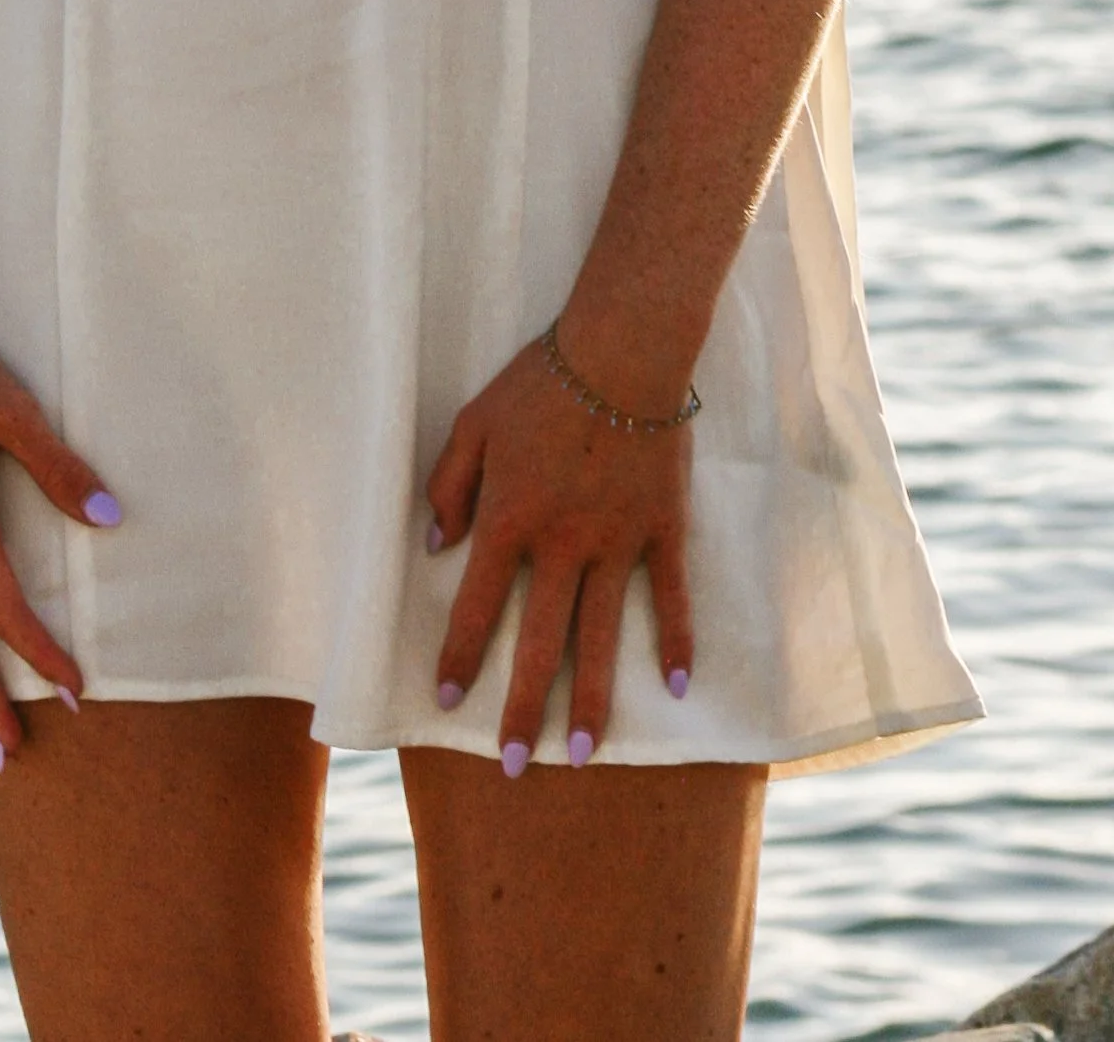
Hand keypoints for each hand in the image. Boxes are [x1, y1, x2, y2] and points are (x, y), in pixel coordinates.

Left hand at [423, 326, 693, 766]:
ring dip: (592, 699)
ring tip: (583, 755)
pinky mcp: (664, 528)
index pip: (475, 604)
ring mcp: (619, 540)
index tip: (448, 703)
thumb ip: (450, 484)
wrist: (623, 347)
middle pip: (540, 642)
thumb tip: (436, 545)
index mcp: (511, 517)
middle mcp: (564, 542)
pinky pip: (672, 596)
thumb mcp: (474, 422)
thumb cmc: (540, 381)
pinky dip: (676, 641)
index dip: (460, 656)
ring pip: (603, 635)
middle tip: (515, 766)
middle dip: (525, 709)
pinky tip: (677, 687)